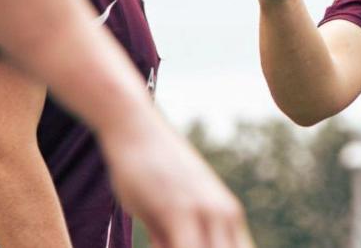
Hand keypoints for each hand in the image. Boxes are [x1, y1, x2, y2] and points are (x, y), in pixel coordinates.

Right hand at [102, 113, 252, 247]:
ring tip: (163, 242)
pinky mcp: (180, 211)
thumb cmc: (145, 169)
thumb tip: (171, 246)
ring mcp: (205, 212)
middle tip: (169, 247)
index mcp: (228, 217)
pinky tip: (157, 245)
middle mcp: (225, 215)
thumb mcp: (165, 212)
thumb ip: (171, 239)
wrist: (133, 126)